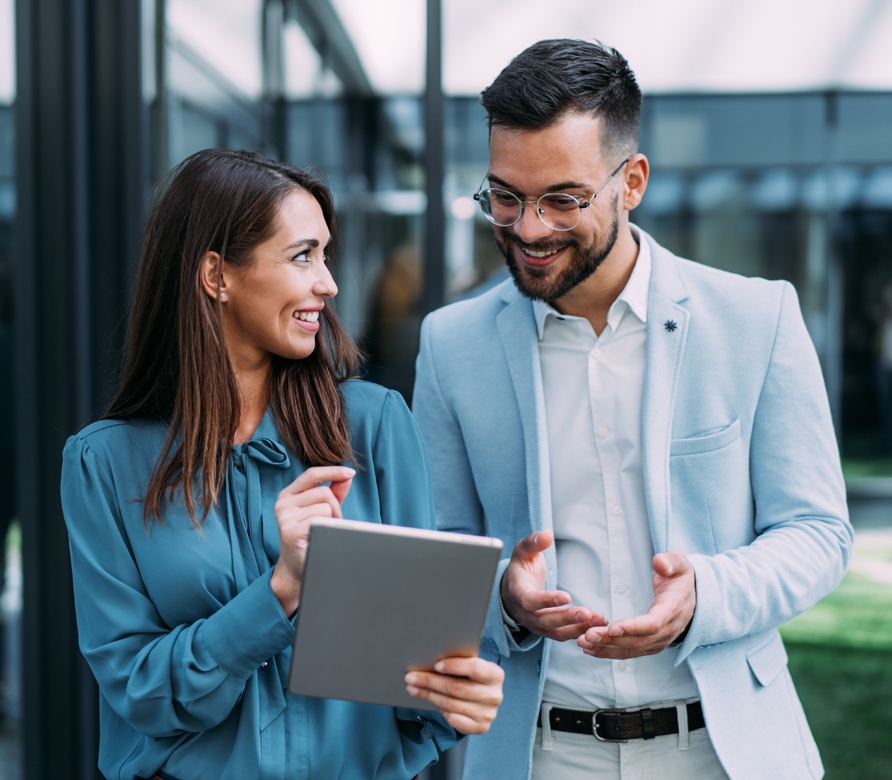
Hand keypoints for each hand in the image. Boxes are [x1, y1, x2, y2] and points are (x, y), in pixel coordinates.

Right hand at [270, 465, 354, 613]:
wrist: (296, 568)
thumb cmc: (310, 537)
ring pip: (325, 506)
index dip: (332, 471)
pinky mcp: (290, 531)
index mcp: (288, 495)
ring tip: (323, 532)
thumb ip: (334, 492)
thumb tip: (347, 475)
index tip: (350, 472)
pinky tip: (318, 537)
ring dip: (332, 519)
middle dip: (335, 508)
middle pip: (324, 492)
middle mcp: (283, 503)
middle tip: (330, 524)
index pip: (312, 474)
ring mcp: (284, 517)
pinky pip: (321, 520)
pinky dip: (327, 528)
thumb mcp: (321, 510)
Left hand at [405, 656, 503, 733]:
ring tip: (412, 688)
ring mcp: (488, 713)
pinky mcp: (480, 727)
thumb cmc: (471, 677)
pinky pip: (454, 719)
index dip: (454, 666)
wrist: (482, 700)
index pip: (475, 668)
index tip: (435, 665)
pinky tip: (430, 701)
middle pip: (457, 687)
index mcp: (495, 674)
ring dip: (428, 695)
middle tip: (411, 677)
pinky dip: (440, 710)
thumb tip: (428, 657)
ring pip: (451, 704)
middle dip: (430, 681)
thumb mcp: (470, 666)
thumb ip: (458, 662)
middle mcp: (494, 695)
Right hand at [501, 530, 606, 640]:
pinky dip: (579, 632)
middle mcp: (524, 613)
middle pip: (545, 621)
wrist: (512, 589)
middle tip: (587, 613)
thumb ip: (534, 542)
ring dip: (578, 628)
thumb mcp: (523, 551)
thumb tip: (546, 534)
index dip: (547, 600)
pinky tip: (596, 625)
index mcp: (517, 592)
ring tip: (598, 620)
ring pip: (556, 632)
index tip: (566, 596)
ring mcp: (535, 624)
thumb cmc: (520, 567)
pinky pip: (562, 635)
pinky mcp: (546, 630)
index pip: (530, 600)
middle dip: (566, 618)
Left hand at [577, 550, 695, 658]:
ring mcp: (659, 641)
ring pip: (631, 649)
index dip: (632, 627)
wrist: (691, 597)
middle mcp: (667, 631)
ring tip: (583, 643)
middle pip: (638, 641)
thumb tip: (659, 563)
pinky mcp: (650, 645)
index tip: (612, 627)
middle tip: (587, 636)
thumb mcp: (680, 563)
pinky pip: (629, 652)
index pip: (653, 624)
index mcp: (673, 610)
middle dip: (611, 640)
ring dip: (606, 648)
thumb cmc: (680, 578)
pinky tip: (591, 649)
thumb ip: (670, 561)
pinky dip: (609, 652)